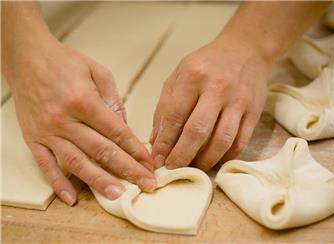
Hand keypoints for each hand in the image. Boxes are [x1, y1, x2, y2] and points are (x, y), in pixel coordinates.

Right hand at [3, 37, 155, 205]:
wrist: (26, 57)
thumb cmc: (64, 62)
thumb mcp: (97, 72)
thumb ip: (113, 100)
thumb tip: (125, 127)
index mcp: (84, 100)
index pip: (117, 132)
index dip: (136, 150)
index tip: (149, 163)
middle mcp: (65, 119)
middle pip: (102, 151)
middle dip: (127, 170)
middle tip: (145, 184)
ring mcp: (47, 131)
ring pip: (77, 162)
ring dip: (99, 181)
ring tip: (118, 195)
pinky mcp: (33, 138)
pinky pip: (46, 165)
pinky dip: (58, 183)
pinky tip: (71, 198)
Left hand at [150, 37, 270, 170]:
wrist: (246, 49)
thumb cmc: (206, 64)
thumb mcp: (179, 75)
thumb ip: (165, 106)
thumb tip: (156, 140)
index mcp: (193, 75)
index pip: (174, 116)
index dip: (164, 142)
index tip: (157, 160)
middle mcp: (217, 87)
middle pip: (198, 131)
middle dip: (182, 156)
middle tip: (173, 170)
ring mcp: (239, 100)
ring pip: (222, 141)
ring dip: (205, 161)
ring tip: (193, 168)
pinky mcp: (254, 111)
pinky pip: (240, 142)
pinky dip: (225, 156)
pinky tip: (214, 160)